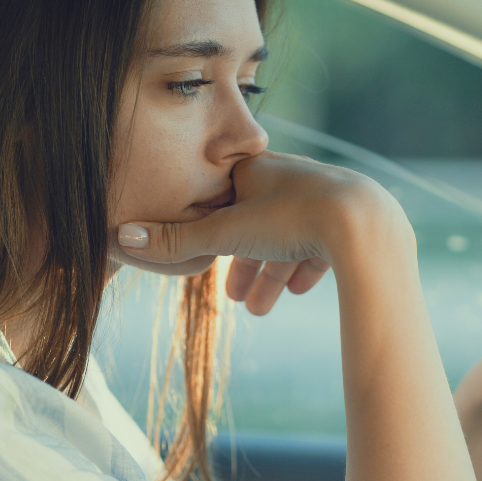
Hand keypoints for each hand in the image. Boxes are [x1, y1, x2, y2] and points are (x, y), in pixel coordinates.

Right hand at [117, 151, 404, 312]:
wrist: (362, 224)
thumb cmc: (291, 219)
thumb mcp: (224, 233)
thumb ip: (176, 240)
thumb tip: (119, 237)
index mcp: (256, 170)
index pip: (224, 201)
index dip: (211, 234)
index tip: (205, 261)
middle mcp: (289, 177)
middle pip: (256, 223)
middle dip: (243, 264)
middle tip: (233, 298)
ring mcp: (321, 197)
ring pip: (288, 239)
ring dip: (271, 275)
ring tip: (261, 310)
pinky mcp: (349, 219)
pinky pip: (320, 244)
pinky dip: (303, 268)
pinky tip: (298, 290)